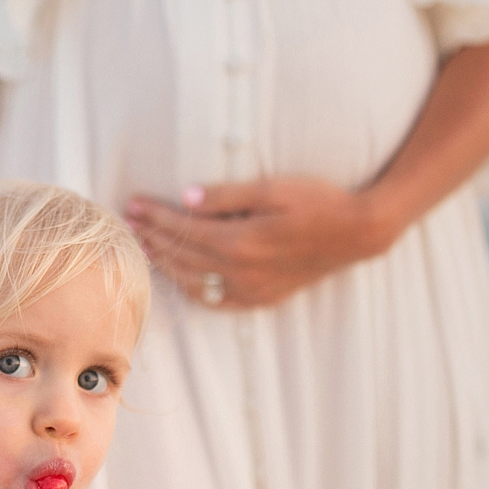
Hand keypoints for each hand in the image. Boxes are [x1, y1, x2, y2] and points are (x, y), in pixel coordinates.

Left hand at [125, 177, 402, 309]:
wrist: (359, 233)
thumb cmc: (318, 201)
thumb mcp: (272, 188)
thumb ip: (227, 196)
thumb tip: (186, 198)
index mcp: (240, 243)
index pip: (183, 230)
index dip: (156, 216)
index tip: (134, 203)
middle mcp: (241, 273)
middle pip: (183, 256)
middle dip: (153, 237)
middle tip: (129, 222)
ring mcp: (252, 290)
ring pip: (194, 282)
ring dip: (166, 264)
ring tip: (145, 246)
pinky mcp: (263, 298)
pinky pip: (216, 300)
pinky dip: (192, 288)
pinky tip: (180, 276)